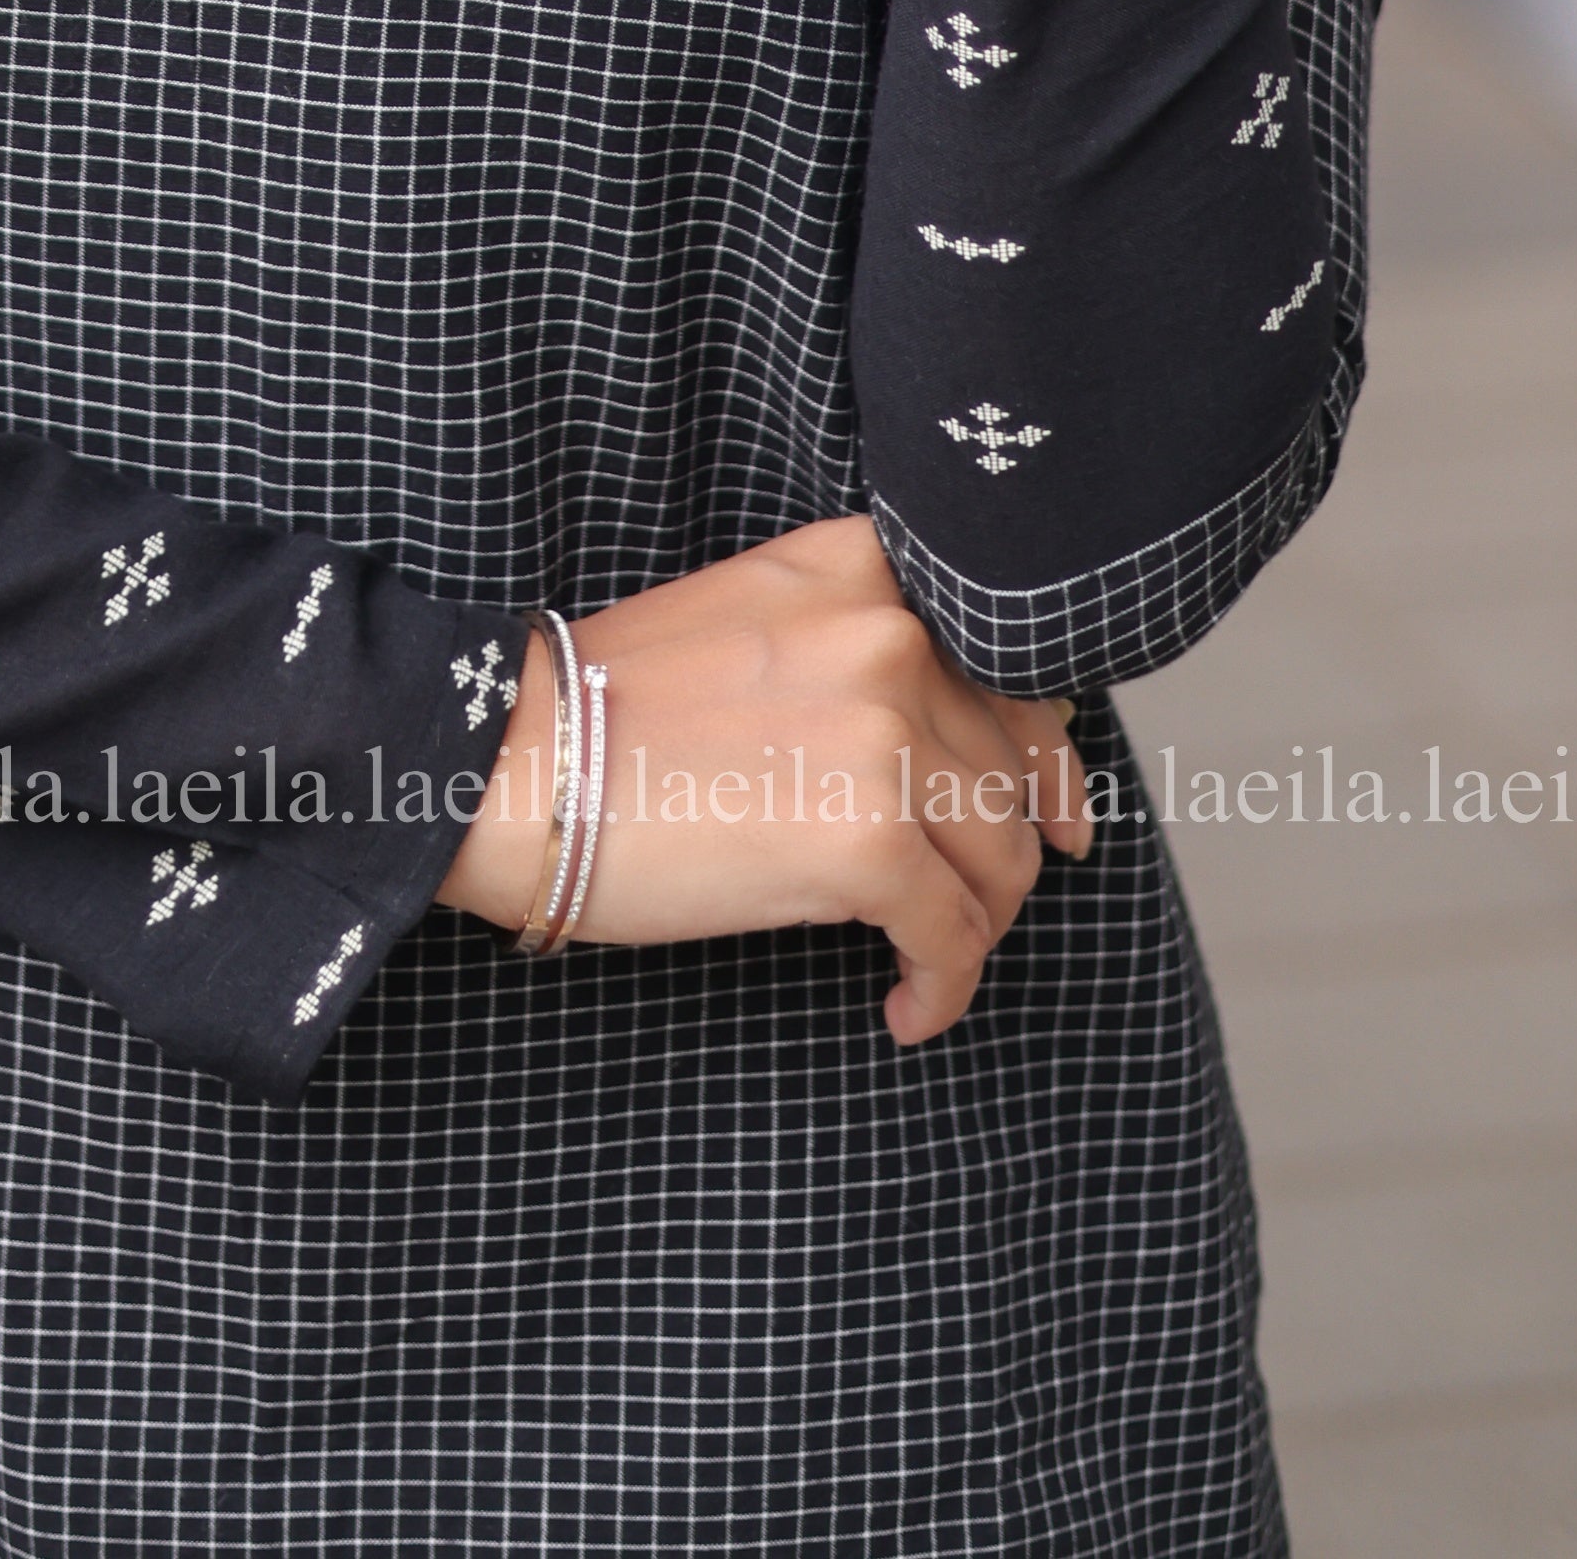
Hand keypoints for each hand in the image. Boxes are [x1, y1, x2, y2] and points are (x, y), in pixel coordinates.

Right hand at [434, 517, 1093, 1042]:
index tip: (1059, 813)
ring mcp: (887, 732)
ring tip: (926, 966)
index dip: (1045, 752)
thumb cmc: (612, 711)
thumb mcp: (756, 624)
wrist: (516, 764)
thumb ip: (859, 652)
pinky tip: (907, 1010)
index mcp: (861, 567)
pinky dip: (944, 985)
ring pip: (1000, 857)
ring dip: (974, 928)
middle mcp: (890, 632)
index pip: (1008, 660)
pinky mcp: (870, 839)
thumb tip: (962, 751)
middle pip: (1013, 769)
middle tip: (976, 914)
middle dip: (1005, 858)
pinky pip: (953, 934)